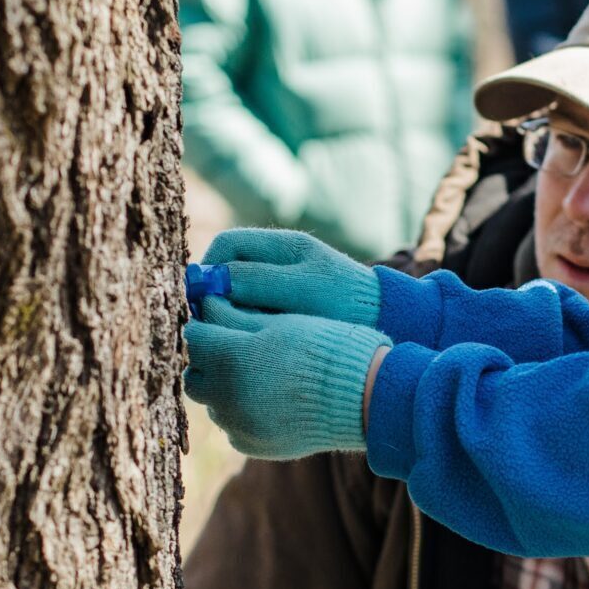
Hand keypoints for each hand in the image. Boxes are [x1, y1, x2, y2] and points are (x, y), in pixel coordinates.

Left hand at [184, 297, 390, 459]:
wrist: (361, 396)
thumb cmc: (323, 348)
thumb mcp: (279, 323)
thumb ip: (235, 315)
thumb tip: (205, 305)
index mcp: (231, 358)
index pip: (194, 337)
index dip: (205, 326)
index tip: (215, 322)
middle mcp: (227, 396)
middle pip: (194, 376)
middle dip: (207, 362)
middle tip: (228, 350)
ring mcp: (238, 425)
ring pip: (210, 404)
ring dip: (220, 389)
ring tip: (250, 377)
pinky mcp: (250, 445)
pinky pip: (231, 427)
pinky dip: (238, 413)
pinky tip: (264, 400)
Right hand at [201, 229, 381, 327]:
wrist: (387, 322)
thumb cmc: (347, 302)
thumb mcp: (303, 288)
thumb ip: (258, 280)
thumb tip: (212, 281)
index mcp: (282, 245)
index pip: (226, 245)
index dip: (207, 269)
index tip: (201, 298)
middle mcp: (277, 261)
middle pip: (227, 271)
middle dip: (216, 296)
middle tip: (215, 322)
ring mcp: (281, 285)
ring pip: (237, 296)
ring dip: (232, 313)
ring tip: (238, 334)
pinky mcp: (285, 309)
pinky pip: (253, 314)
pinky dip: (248, 326)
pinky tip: (255, 343)